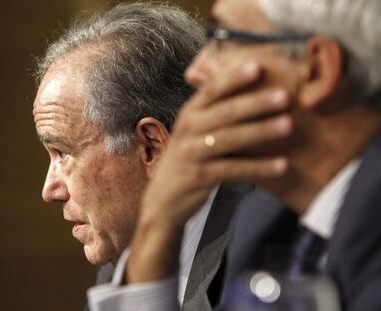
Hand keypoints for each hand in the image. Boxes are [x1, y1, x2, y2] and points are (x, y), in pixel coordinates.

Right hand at [126, 61, 292, 282]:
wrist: (164, 199)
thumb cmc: (187, 159)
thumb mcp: (194, 132)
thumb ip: (214, 113)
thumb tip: (249, 91)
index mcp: (190, 113)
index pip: (212, 90)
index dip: (234, 78)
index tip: (259, 66)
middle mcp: (188, 128)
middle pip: (225, 112)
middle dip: (255, 102)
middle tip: (285, 96)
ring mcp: (192, 153)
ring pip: (230, 138)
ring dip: (261, 131)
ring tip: (289, 125)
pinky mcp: (199, 176)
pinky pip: (234, 169)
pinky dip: (259, 167)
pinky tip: (282, 165)